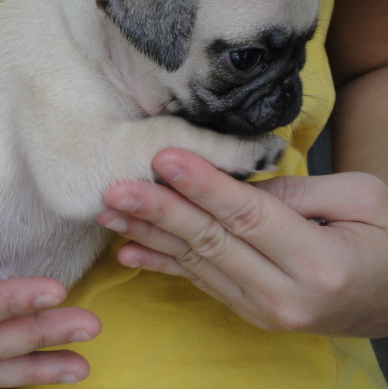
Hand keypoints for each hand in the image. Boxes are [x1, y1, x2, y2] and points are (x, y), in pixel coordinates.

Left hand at [97, 148, 387, 336]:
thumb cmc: (387, 242)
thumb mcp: (363, 201)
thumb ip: (297, 191)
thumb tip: (235, 182)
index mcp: (319, 261)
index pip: (248, 215)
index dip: (203, 185)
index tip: (163, 157)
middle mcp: (284, 293)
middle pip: (211, 240)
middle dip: (159, 210)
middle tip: (116, 187)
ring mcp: (262, 308)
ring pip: (196, 262)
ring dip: (148, 235)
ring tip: (109, 212)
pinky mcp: (248, 310)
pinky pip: (198, 282)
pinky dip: (161, 264)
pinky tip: (128, 251)